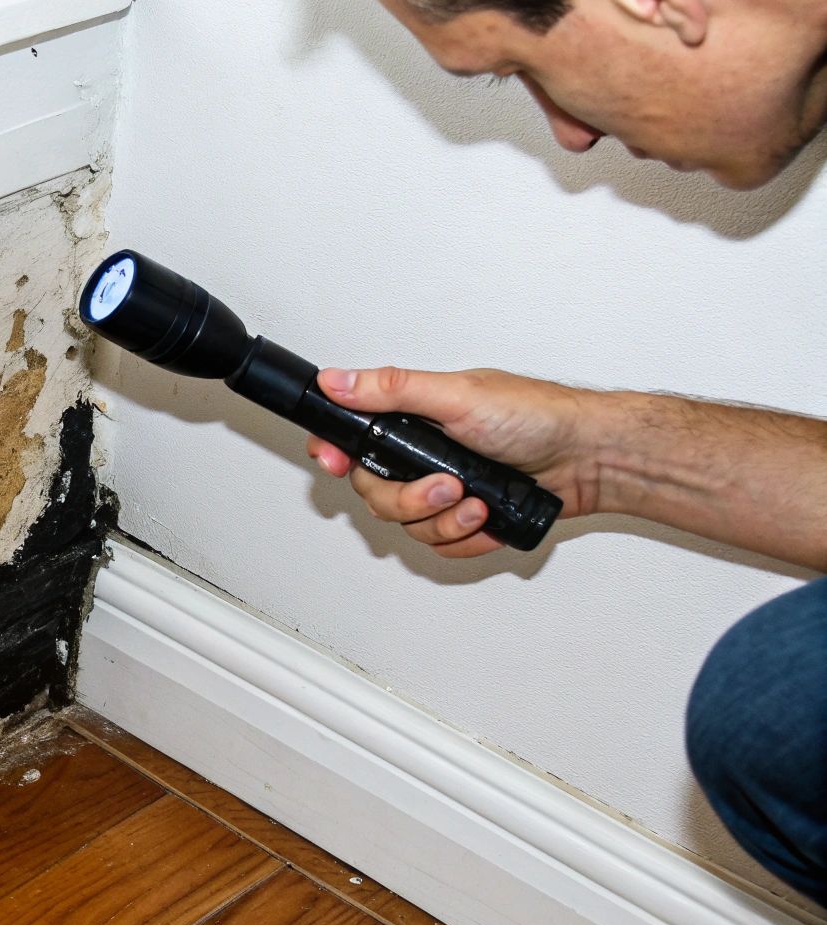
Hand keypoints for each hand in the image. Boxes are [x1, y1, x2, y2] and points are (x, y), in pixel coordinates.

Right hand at [306, 367, 600, 556]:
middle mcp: (422, 452)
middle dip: (409, 498)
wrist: (590, 458)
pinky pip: (440, 543)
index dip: (333, 453)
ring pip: (408, 524)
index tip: (335, 463)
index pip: (351, 435)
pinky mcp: (465, 517)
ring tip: (477, 502)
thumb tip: (337, 381)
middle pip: (374, 492)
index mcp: (412, 416)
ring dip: (443, 520)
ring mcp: (443, 487)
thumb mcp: (457, 396)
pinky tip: (486, 519)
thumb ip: (393, 391)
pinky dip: (464, 538)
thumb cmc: (536, 416)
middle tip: (446, 485)